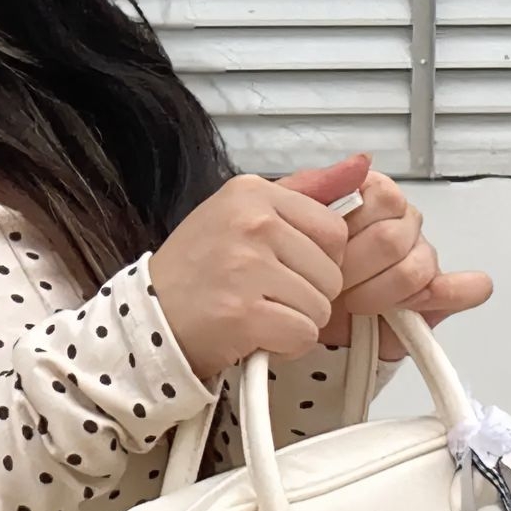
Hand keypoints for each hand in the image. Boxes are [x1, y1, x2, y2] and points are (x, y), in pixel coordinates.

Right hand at [148, 174, 354, 384]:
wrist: (148, 319)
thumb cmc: (198, 270)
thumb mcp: (243, 213)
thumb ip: (307, 190)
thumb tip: (363, 164)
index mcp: (252, 192)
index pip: (333, 229)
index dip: (317, 259)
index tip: (282, 267)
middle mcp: (251, 221)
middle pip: (332, 272)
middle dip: (307, 294)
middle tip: (263, 295)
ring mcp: (246, 266)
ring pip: (322, 306)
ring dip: (295, 321)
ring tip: (256, 313)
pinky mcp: (244, 312)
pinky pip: (304, 334)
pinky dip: (284, 346)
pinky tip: (254, 335)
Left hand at [274, 153, 494, 346]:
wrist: (298, 311)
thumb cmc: (295, 262)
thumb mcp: (287, 217)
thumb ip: (320, 185)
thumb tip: (364, 161)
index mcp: (375, 196)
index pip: (383, 199)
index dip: (347, 234)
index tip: (322, 254)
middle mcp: (404, 222)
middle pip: (393, 240)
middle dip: (353, 270)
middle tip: (332, 286)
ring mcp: (423, 257)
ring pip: (415, 271)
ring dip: (378, 294)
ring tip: (354, 303)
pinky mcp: (437, 296)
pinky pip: (467, 289)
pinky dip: (453, 295)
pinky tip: (418, 305)